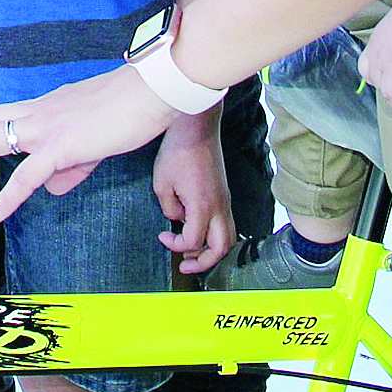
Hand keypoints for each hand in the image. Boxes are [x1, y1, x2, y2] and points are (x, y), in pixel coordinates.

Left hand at [0, 65, 176, 221]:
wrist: (151, 92)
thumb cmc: (129, 110)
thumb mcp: (94, 143)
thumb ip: (71, 166)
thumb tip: (50, 188)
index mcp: (46, 110)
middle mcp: (40, 114)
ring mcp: (48, 128)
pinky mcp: (64, 146)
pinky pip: (30, 176)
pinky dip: (11, 197)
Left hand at [153, 121, 235, 275]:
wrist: (197, 127)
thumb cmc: (179, 151)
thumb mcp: (162, 183)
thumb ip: (169, 208)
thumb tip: (178, 218)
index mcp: (203, 206)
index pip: (192, 241)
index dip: (175, 244)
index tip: (163, 236)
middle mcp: (220, 207)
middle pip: (222, 249)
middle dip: (203, 263)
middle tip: (184, 264)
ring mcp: (225, 201)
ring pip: (229, 238)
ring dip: (211, 249)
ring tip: (192, 251)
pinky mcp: (225, 194)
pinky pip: (226, 224)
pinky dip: (214, 234)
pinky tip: (198, 229)